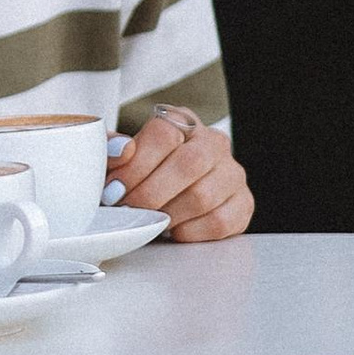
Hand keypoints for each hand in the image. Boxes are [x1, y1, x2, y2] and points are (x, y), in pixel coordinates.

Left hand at [115, 105, 251, 242]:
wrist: (168, 195)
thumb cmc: (141, 174)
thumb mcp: (120, 156)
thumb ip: (110, 149)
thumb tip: (121, 150)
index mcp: (182, 122)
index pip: (164, 132)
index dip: (135, 164)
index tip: (114, 188)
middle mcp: (213, 142)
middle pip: (189, 163)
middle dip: (150, 193)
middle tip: (129, 210)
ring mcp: (232, 173)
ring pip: (203, 196)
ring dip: (168, 215)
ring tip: (150, 220)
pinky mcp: (243, 204)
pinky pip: (220, 222)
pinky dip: (190, 232)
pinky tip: (175, 229)